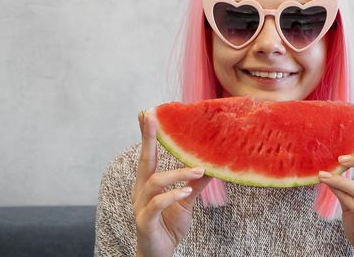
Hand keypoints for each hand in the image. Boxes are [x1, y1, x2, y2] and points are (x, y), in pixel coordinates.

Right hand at [132, 110, 211, 256]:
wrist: (160, 255)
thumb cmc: (169, 225)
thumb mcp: (186, 202)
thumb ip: (195, 184)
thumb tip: (212, 166)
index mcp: (148, 183)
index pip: (148, 155)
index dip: (147, 134)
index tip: (146, 112)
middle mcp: (141, 191)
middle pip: (144, 160)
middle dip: (147, 138)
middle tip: (151, 117)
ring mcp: (141, 206)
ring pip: (154, 182)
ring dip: (176, 174)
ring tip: (197, 170)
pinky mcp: (145, 222)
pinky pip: (155, 205)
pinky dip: (170, 196)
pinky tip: (184, 191)